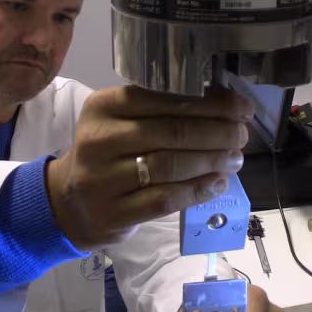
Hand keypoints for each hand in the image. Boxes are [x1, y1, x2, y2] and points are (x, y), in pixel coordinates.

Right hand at [46, 86, 252, 248]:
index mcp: (103, 106)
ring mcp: (102, 179)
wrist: (69, 202)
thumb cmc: (109, 154)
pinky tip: (217, 183)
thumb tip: (225, 105)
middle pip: (172, 132)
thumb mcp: (122, 122)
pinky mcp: (112, 213)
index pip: (164, 98)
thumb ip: (163, 111)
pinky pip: (165, 199)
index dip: (210, 102)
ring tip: (235, 159)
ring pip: (170, 166)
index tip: (240, 107)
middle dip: (217, 132)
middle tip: (242, 134)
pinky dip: (197, 190)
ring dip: (211, 161)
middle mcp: (99, 139)